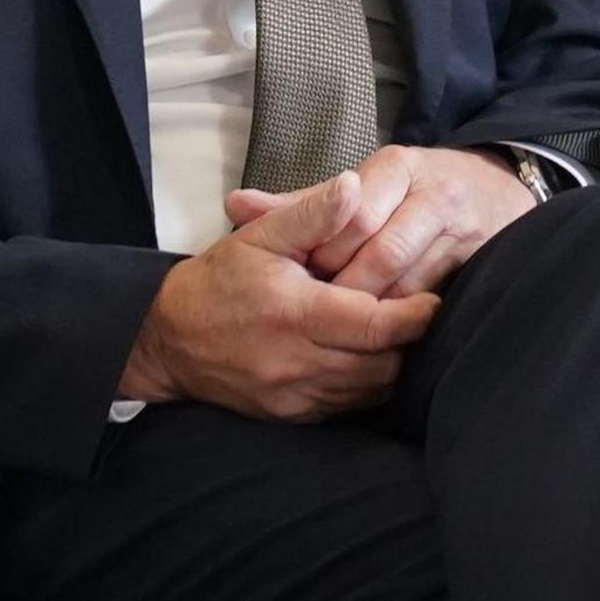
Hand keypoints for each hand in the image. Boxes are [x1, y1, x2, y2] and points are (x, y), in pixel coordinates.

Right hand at [120, 171, 442, 420]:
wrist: (166, 339)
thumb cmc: (219, 281)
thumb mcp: (260, 236)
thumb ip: (312, 214)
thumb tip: (355, 185)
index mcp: (296, 314)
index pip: (377, 325)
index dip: (416, 315)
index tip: (433, 299)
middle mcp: (297, 362)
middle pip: (383, 363)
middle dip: (408, 341)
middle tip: (416, 314)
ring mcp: (293, 394)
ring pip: (370, 389)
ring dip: (390, 363)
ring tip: (394, 334)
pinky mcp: (290, 415)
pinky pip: (346, 407)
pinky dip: (364, 385)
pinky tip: (365, 358)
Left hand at [225, 144, 537, 299]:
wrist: (495, 190)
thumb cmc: (412, 192)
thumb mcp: (362, 185)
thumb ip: (302, 203)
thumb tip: (235, 204)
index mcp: (397, 168)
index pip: (353, 216)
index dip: (326, 253)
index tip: (305, 278)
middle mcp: (434, 194)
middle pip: (384, 253)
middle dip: (349, 289)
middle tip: (321, 315)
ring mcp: (463, 230)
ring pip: (412, 284)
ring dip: (377, 312)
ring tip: (346, 330)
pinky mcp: (481, 260)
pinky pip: (437, 301)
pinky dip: (406, 321)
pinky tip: (383, 334)